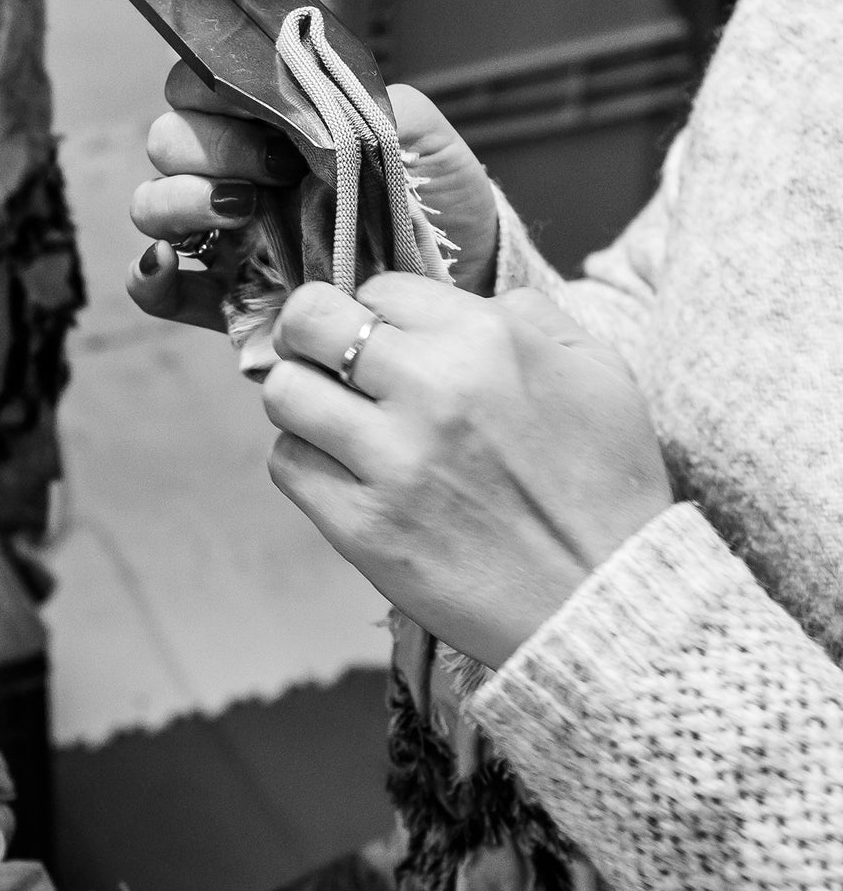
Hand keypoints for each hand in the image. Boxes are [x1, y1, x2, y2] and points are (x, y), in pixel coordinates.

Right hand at [128, 62, 500, 331]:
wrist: (457, 286)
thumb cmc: (438, 206)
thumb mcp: (425, 142)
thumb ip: (377, 104)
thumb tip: (323, 93)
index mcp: (269, 128)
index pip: (201, 88)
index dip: (213, 92)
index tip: (269, 118)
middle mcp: (234, 176)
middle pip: (167, 142)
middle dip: (208, 148)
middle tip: (272, 170)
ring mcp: (222, 239)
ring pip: (151, 205)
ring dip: (178, 201)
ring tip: (240, 213)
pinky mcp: (220, 300)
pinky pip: (152, 286)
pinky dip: (147, 274)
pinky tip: (171, 263)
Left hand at [262, 276, 672, 667]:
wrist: (607, 602)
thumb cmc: (606, 486)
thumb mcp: (600, 371)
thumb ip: (532, 314)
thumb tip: (468, 298)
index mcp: (486, 340)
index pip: (378, 288)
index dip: (375, 311)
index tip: (383, 339)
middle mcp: (430, 389)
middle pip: (309, 321)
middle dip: (308, 332)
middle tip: (321, 357)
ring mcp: (390, 459)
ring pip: (284, 391)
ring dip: (301, 399)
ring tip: (332, 419)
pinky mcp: (362, 524)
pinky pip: (287, 464)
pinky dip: (304, 461)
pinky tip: (341, 471)